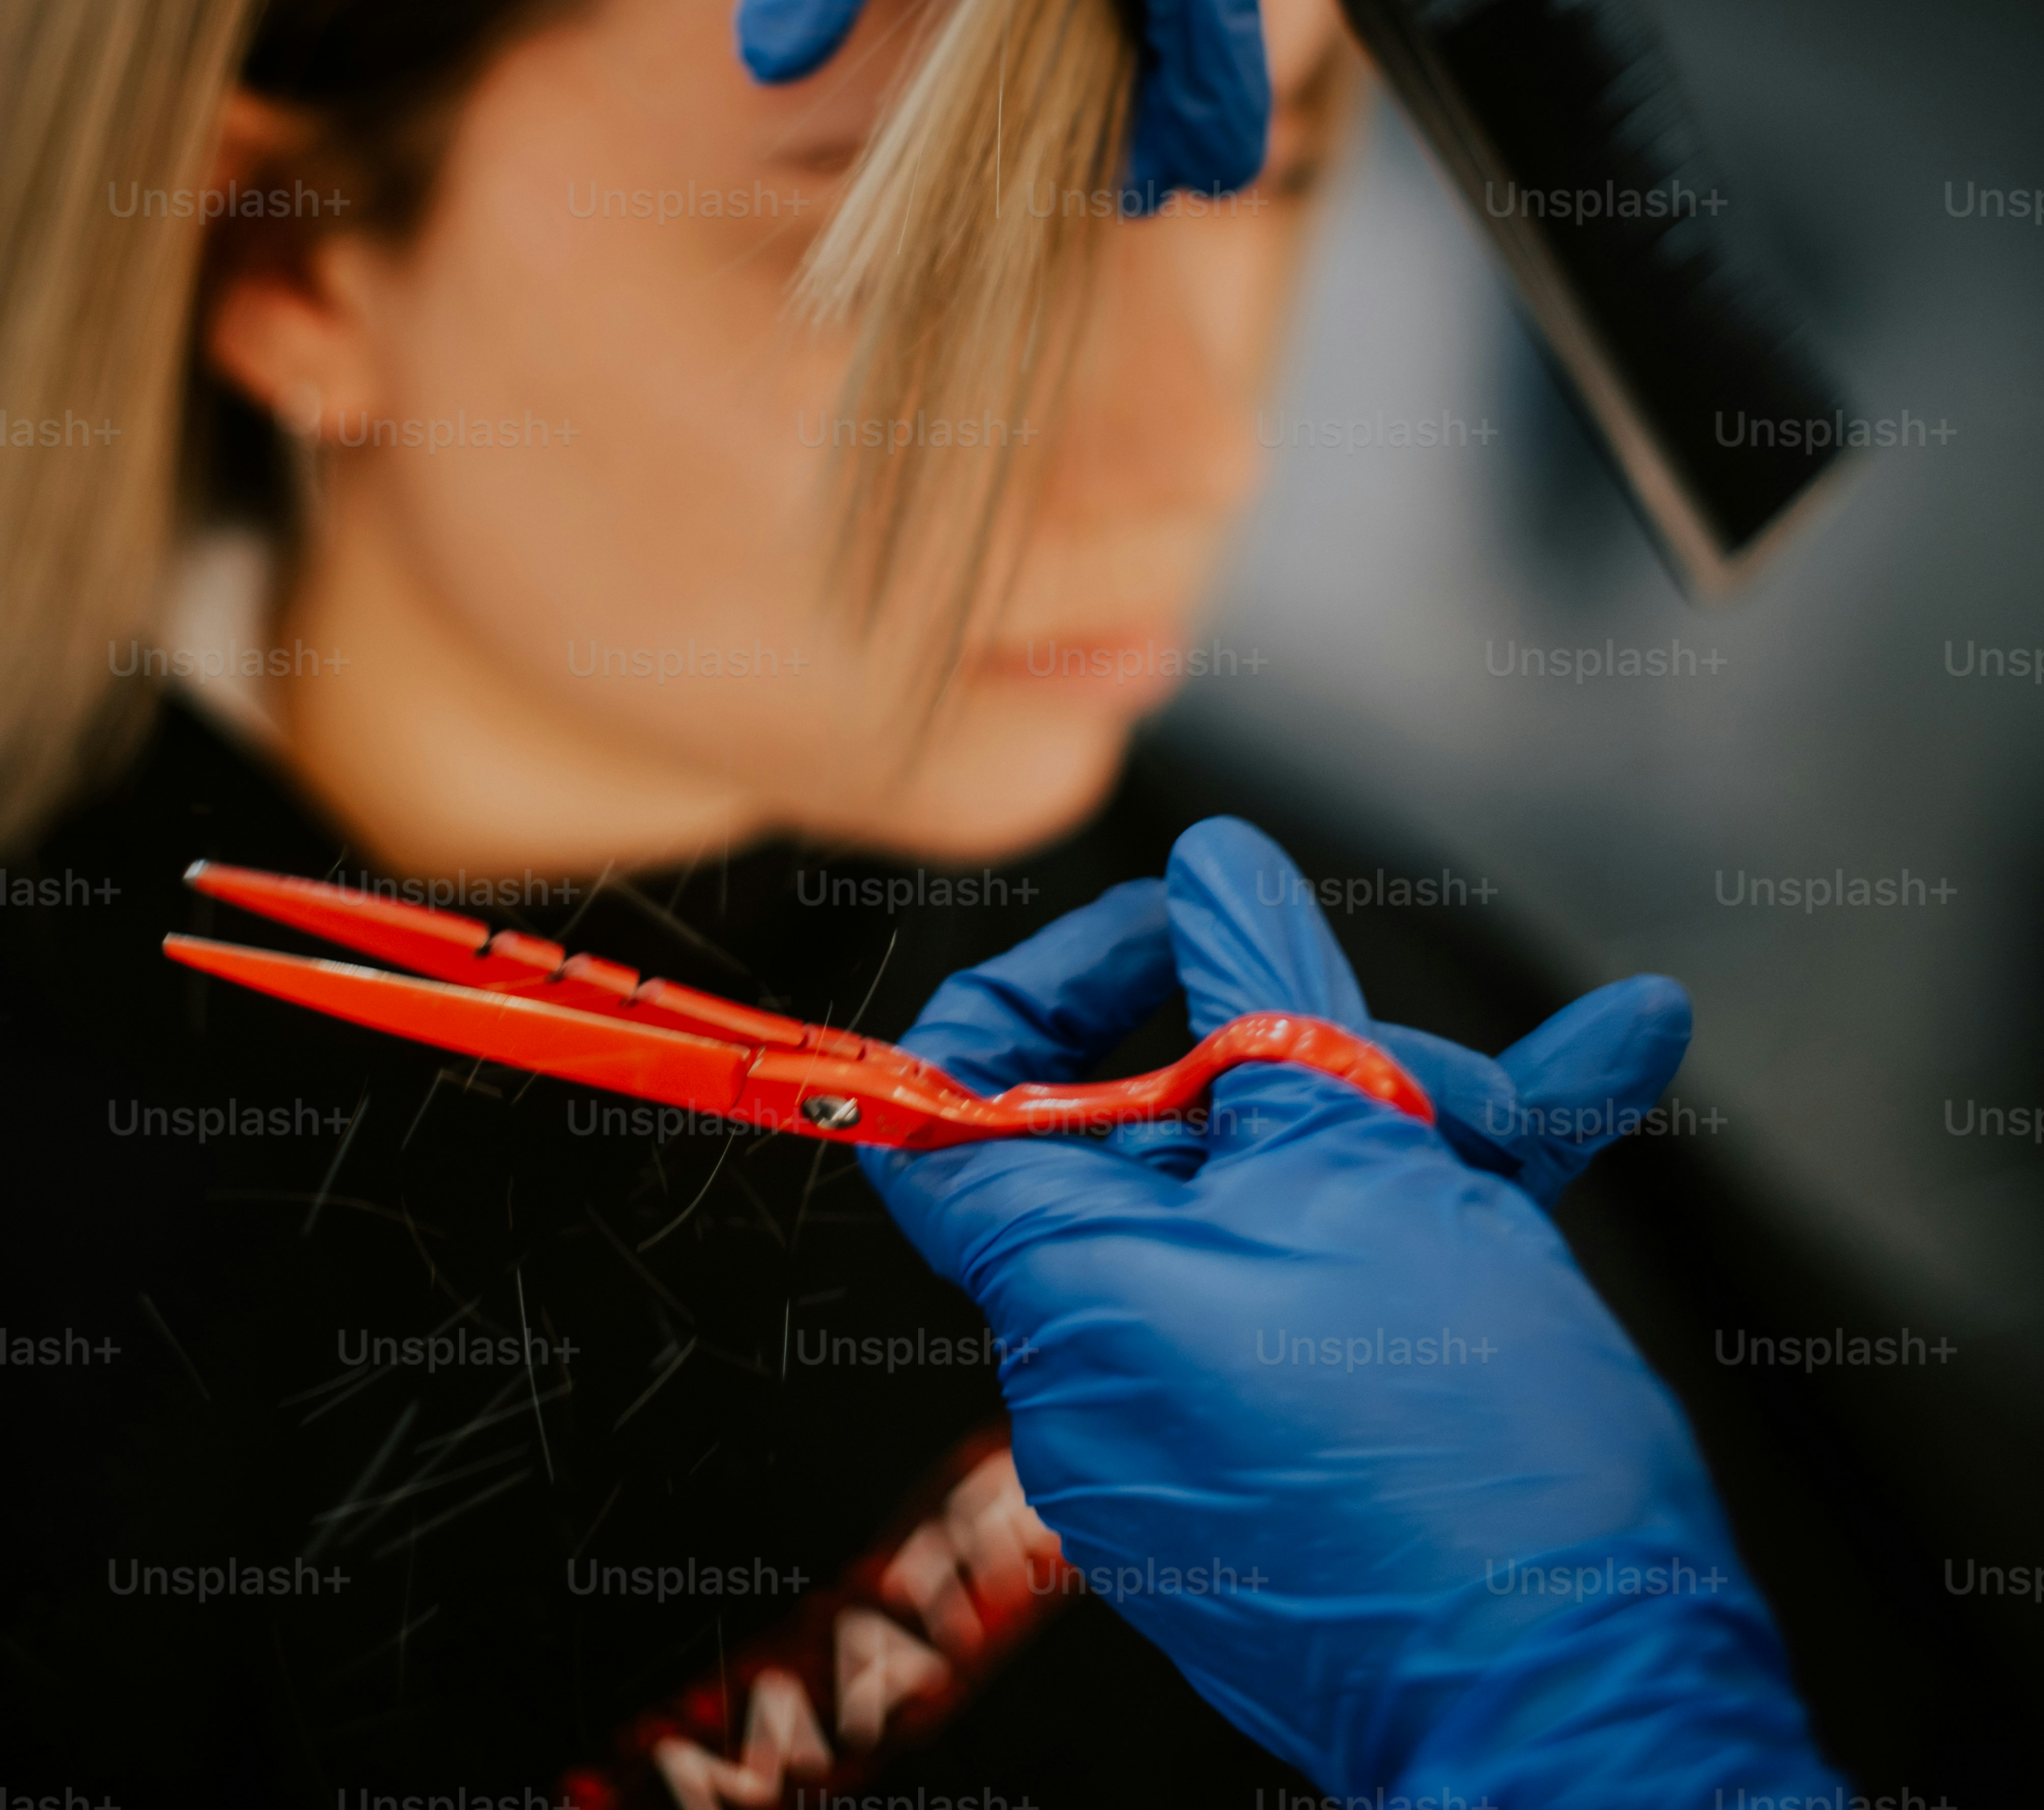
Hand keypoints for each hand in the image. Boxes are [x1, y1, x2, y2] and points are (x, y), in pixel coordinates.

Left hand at [862, 818, 1832, 1806]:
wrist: (1585, 1708)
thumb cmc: (1462, 1451)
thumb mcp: (1368, 1159)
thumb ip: (1271, 995)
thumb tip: (1214, 871)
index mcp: (1070, 1291)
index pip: (951, 1101)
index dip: (1040, 984)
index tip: (1168, 930)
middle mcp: (1100, 1375)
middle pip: (1166, 1145)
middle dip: (1325, 1062)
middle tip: (1457, 1074)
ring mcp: (1195, 1436)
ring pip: (1283, 1211)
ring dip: (1423, 1132)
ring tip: (1589, 1075)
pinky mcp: (1286, 1479)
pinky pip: (1332, 1298)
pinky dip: (1442, 1215)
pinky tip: (1597, 1098)